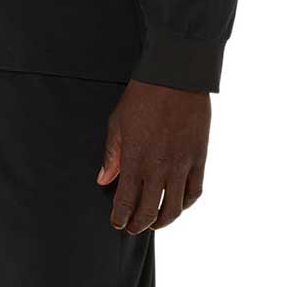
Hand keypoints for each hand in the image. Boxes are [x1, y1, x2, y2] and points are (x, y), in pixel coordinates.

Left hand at [96, 78, 209, 232]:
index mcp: (135, 159)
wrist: (175, 76)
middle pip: (149, 211)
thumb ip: (111, 155)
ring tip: (154, 222)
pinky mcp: (199, 158)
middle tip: (132, 227)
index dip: (120, 217)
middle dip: (138, 224)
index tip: (116, 222)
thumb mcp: (117, 122)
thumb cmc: (142, 95)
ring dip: (162, 221)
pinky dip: (185, 204)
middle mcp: (159, 167)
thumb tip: (104, 180)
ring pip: (174, 208)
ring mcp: (181, 165)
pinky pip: (194, 192)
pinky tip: (178, 204)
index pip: (126, 202)